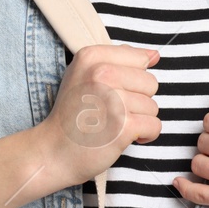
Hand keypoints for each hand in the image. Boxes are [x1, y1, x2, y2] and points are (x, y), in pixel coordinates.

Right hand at [40, 43, 160, 186]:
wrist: (54, 152)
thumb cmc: (72, 115)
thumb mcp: (84, 75)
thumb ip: (118, 60)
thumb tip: (155, 54)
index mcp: (92, 57)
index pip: (141, 58)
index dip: (132, 79)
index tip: (113, 92)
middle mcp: (102, 74)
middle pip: (150, 82)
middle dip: (138, 100)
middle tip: (112, 112)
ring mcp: (113, 100)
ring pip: (153, 106)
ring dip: (139, 119)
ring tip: (113, 125)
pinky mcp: (123, 125)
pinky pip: (154, 125)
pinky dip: (145, 135)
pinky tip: (125, 137)